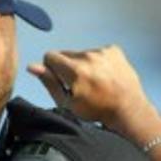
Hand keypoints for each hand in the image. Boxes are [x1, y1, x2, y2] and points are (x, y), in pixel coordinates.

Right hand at [27, 45, 158, 136]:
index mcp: (75, 70)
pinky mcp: (113, 49)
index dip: (52, 69)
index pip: (50, 56)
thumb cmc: (96, 111)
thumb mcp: (68, 103)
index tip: (61, 81)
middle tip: (80, 84)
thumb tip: (32, 66)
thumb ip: (49, 83)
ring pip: (81, 53)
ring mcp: (103, 51)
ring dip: (83, 65)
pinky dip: (98, 62)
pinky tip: (105, 76)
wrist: (128, 109)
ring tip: (95, 82)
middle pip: (65, 54)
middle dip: (67, 67)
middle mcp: (88, 56)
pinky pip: (97, 52)